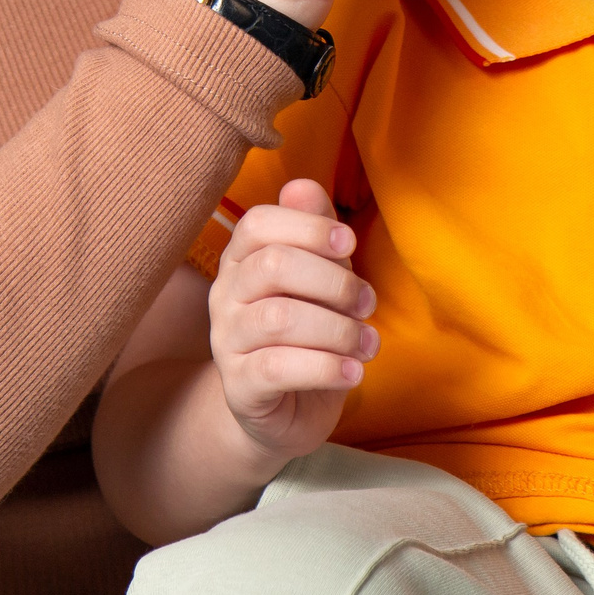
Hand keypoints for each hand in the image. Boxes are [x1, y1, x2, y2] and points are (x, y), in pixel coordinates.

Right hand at [208, 180, 377, 462]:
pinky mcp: (239, 387)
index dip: (308, 227)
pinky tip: (354, 372)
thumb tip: (301, 185)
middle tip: (367, 304)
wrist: (286, 410)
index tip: (350, 244)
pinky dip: (326, 367)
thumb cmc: (308, 332)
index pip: (259, 224)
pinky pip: (278, 368)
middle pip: (274, 266)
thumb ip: (313, 232)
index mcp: (241, 260)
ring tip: (368, 344)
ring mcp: (226, 341)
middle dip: (334, 282)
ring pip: (279, 319)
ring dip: (338, 329)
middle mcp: (225, 295)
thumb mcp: (320, 278)